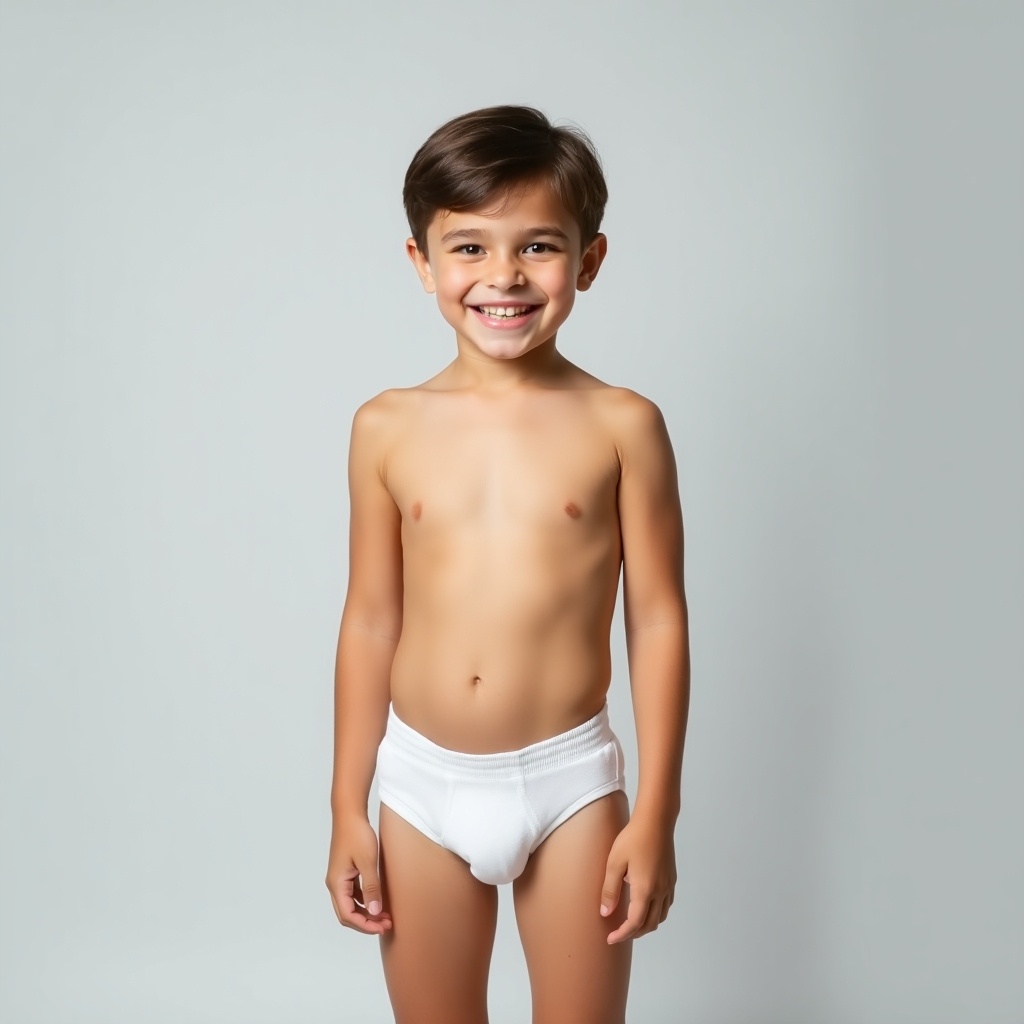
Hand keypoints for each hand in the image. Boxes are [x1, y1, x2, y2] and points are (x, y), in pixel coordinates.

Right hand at [326, 813, 392, 934]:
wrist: (349, 814)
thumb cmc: (357, 834)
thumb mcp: (368, 862)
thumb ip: (371, 888)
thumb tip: (375, 913)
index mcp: (336, 884)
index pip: (348, 915)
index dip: (365, 925)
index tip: (382, 927)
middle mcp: (335, 884)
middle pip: (347, 914)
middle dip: (366, 922)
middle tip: (387, 924)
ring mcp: (339, 877)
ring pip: (350, 904)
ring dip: (366, 912)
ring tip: (385, 915)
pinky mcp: (345, 871)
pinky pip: (353, 893)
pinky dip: (365, 900)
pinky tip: (378, 899)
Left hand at [600, 814, 676, 943]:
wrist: (655, 821)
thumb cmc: (632, 839)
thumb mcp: (615, 863)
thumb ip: (610, 890)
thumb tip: (606, 913)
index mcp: (645, 890)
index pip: (634, 923)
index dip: (622, 934)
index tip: (610, 939)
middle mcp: (660, 891)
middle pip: (650, 924)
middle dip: (634, 932)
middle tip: (618, 932)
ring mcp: (668, 886)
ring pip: (660, 916)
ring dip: (646, 924)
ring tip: (630, 922)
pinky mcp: (671, 879)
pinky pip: (666, 905)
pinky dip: (656, 913)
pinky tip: (645, 905)